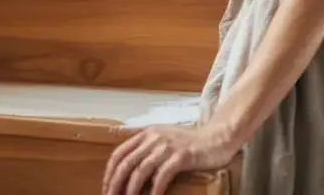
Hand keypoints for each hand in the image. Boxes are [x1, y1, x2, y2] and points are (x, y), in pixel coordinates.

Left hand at [102, 124, 236, 194]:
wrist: (217, 138)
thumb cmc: (190, 143)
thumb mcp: (164, 140)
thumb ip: (147, 150)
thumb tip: (129, 171)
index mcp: (147, 134)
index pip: (120, 153)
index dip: (109, 173)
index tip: (106, 188)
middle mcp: (154, 138)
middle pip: (127, 163)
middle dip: (115, 185)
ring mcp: (168, 146)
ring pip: (141, 171)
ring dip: (131, 190)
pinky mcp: (182, 156)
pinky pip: (162, 176)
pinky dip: (154, 191)